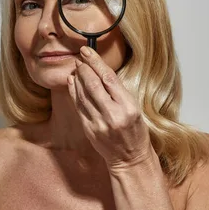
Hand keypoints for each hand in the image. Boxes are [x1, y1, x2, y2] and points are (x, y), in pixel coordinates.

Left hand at [67, 46, 154, 169]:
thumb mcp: (135, 108)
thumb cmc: (135, 131)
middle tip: (80, 58)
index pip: (109, 78)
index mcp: (128, 107)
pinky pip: (79, 106)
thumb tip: (100, 71)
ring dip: (77, 78)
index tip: (88, 51)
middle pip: (93, 85)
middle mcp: (113, 115)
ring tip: (76, 67)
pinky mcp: (89, 129)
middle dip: (84, 68)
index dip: (96, 63)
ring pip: (83, 95)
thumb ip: (118, 91)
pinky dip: (74, 92)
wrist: (130, 158)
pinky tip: (72, 82)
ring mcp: (99, 123)